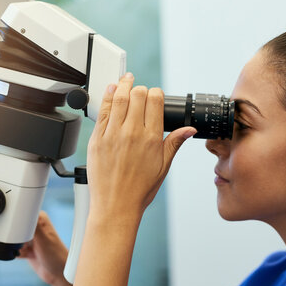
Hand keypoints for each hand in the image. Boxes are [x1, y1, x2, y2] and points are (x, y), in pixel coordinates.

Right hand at [18, 211, 72, 285]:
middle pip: (15, 227)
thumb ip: (33, 226)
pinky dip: (16, 253)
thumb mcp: (43, 239)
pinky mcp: (25, 248)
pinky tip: (27, 256)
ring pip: (13, 238)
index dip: (18, 221)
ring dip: (16, 246)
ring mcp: (29, 238)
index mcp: (39, 219)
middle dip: (16, 236)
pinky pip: (13, 248)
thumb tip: (23, 212)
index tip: (20, 231)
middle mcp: (33, 227)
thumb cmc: (56, 255)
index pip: (22, 213)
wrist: (57, 273)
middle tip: (25, 243)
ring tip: (27, 250)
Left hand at [86, 73, 196, 220]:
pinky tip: (111, 90)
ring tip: (126, 80)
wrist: (115, 206)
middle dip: (141, 88)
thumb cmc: (139, 190)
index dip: (156, 93)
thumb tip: (189, 129)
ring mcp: (112, 135)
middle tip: (140, 89)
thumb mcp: (163, 167)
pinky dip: (107, 97)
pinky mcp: (96, 139)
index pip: (155, 101)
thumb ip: (174, 143)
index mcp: (151, 139)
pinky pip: (102, 111)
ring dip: (123, 85)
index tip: (154, 95)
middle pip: (137, 95)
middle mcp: (132, 133)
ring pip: (119, 99)